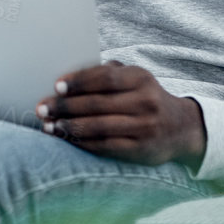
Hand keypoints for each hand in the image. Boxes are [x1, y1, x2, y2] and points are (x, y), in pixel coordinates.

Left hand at [36, 60, 205, 167]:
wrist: (181, 128)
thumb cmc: (146, 97)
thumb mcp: (135, 79)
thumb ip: (108, 73)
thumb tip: (67, 78)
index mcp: (141, 78)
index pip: (105, 78)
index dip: (79, 81)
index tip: (56, 86)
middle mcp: (145, 101)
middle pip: (97, 104)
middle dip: (65, 107)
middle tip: (41, 109)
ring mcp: (144, 127)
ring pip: (99, 127)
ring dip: (69, 127)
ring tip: (48, 126)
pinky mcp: (141, 150)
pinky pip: (105, 146)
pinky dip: (82, 143)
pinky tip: (67, 139)